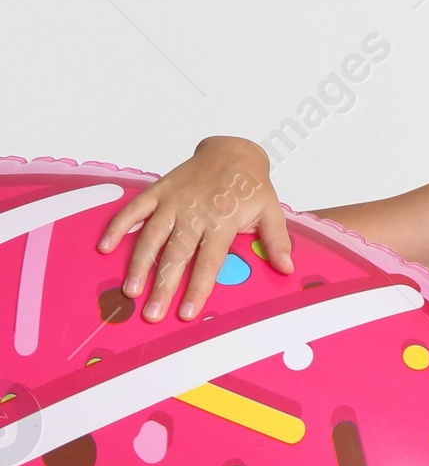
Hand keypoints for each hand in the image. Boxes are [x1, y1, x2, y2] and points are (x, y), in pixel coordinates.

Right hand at [98, 136, 294, 321]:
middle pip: (175, 255)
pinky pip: (134, 209)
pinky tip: (104, 247)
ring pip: (151, 236)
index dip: (196, 288)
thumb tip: (287, 268)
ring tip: (129, 291)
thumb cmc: (250, 187)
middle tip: (152, 314)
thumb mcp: (271, 211)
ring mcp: (173, 202)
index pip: (207, 262)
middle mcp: (193, 214)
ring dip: (138, 264)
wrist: (232, 151)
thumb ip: (276, 241)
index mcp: (220, 222)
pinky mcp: (158, 191)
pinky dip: (118, 226)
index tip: (185, 313)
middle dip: (162, 287)